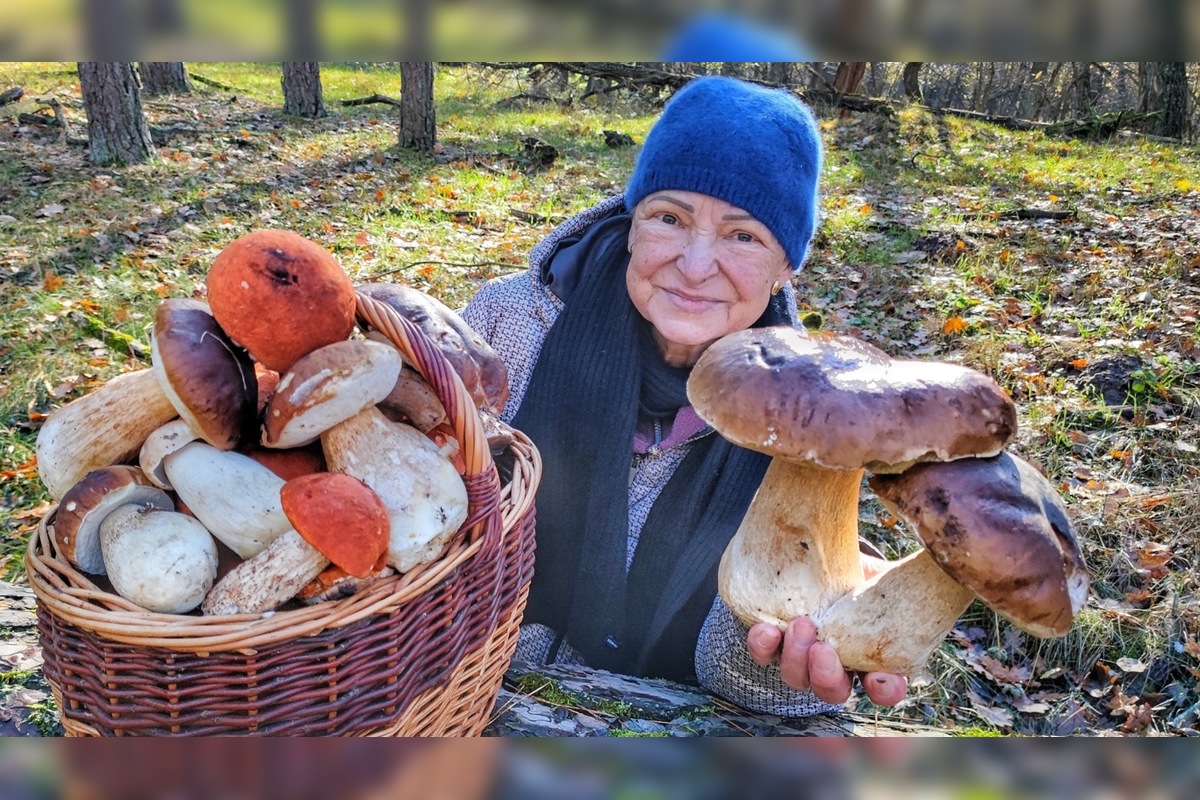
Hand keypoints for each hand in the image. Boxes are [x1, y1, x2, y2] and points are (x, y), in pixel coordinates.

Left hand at [745, 554, 907, 705]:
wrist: (825, 553)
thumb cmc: (867, 567)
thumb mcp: (898, 572)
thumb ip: (921, 571)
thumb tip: (944, 549)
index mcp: (876, 657)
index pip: (885, 689)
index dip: (883, 689)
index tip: (881, 677)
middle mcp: (839, 665)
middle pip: (832, 691)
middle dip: (826, 676)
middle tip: (824, 649)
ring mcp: (804, 655)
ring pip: (796, 678)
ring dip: (796, 659)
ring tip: (800, 627)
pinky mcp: (777, 638)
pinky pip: (765, 654)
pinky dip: (763, 646)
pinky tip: (765, 629)